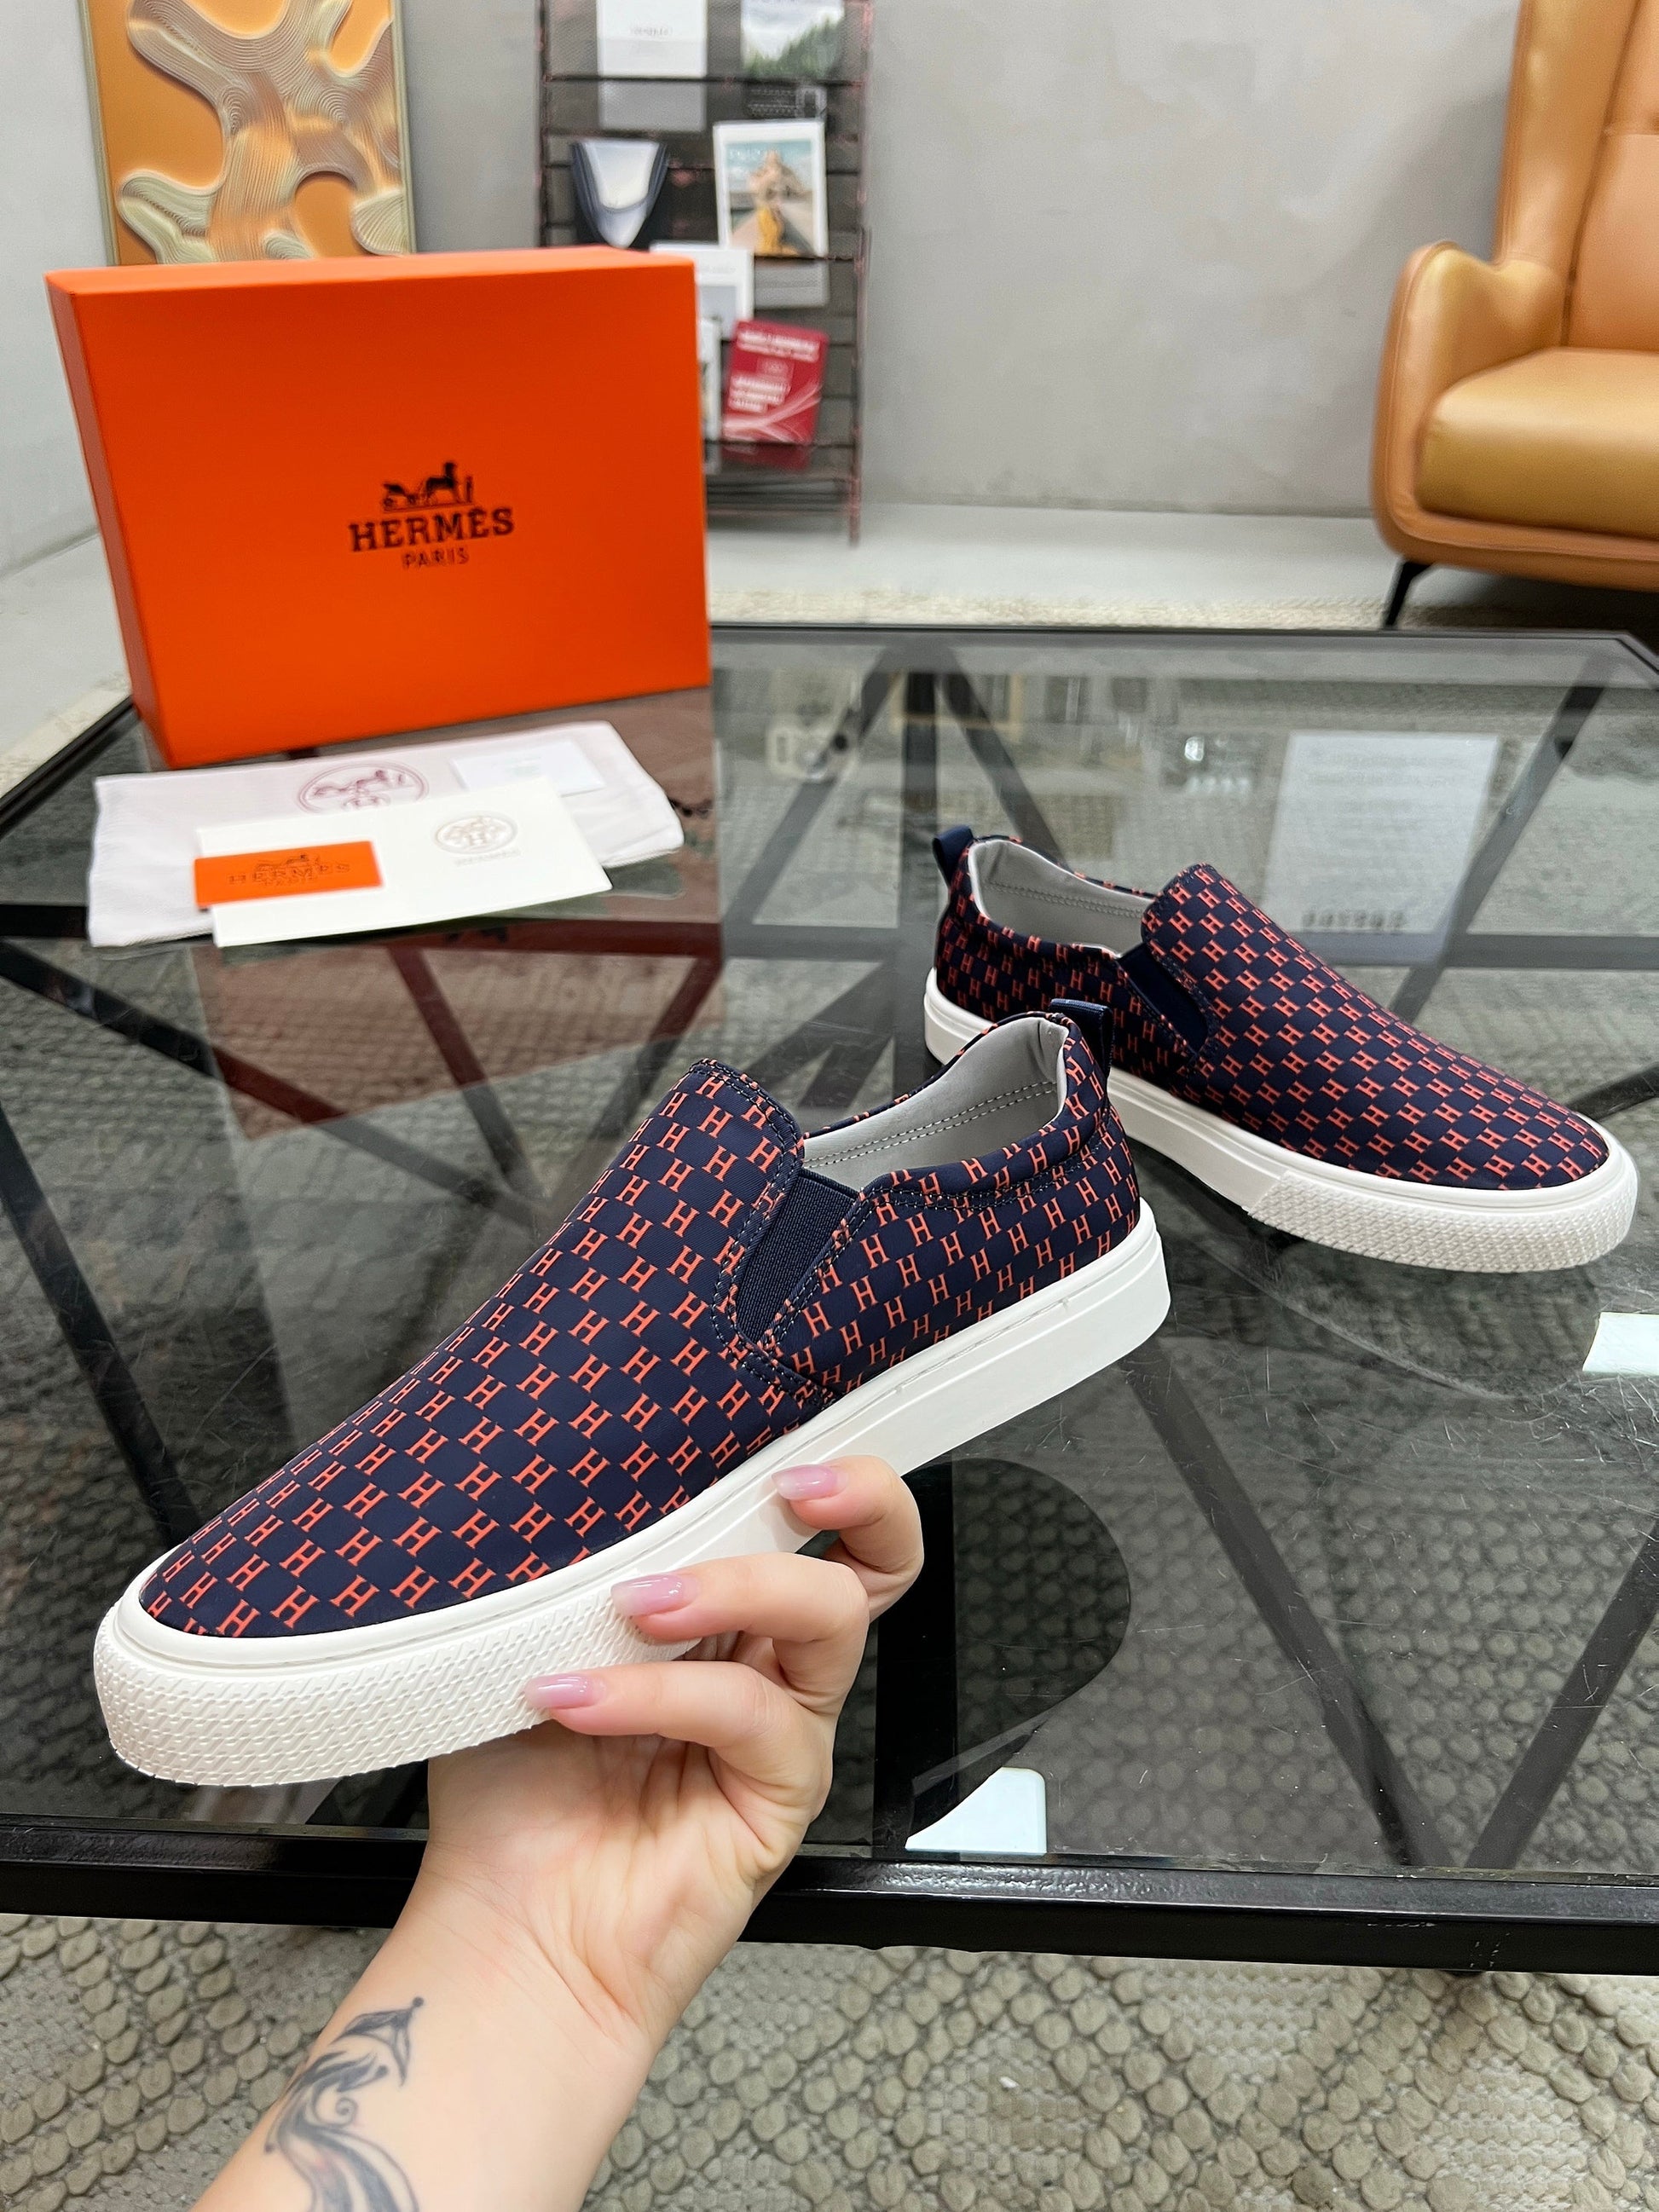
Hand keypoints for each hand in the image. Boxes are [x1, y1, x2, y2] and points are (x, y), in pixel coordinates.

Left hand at [409, 1456, 921, 2063]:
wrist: (505, 1933)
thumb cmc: (510, 1794)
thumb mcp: (525, 1645)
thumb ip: (566, 1567)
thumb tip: (564, 1473)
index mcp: (720, 1614)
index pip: (808, 1523)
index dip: (818, 1467)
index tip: (763, 1433)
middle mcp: (768, 1663)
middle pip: (880, 1559)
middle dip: (859, 1496)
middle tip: (788, 1486)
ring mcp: (782, 1729)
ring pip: (829, 1614)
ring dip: (732, 1586)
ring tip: (633, 1604)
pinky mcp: (781, 1796)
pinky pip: (751, 1714)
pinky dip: (658, 1693)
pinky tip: (575, 1698)